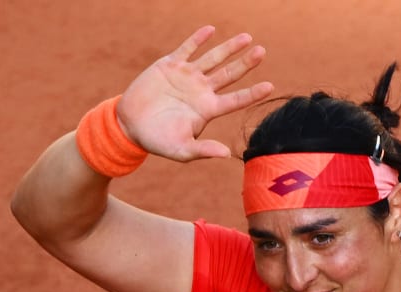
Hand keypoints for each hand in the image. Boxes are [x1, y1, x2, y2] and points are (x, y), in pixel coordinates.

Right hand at [118, 27, 273, 161]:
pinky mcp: (171, 65)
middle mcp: (202, 90)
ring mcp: (187, 76)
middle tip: (262, 51)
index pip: (236, 100)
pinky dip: (198, 39)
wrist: (130, 125)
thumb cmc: (158, 141)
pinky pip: (188, 48)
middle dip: (245, 63)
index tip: (270, 86)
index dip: (252, 93)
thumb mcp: (181, 150)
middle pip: (229, 74)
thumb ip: (203, 150)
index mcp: (208, 109)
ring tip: (247, 38)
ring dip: (229, 48)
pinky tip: (211, 30)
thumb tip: (226, 154)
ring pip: (213, 58)